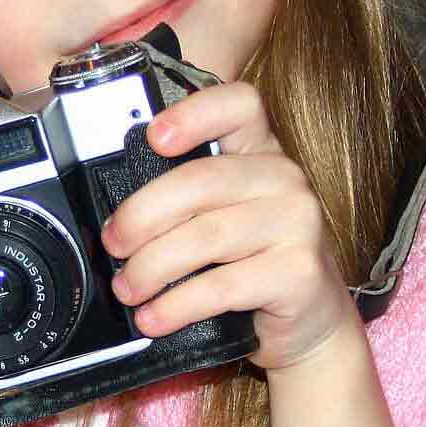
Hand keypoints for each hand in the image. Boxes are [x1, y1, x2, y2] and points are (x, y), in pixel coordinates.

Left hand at [99, 82, 361, 372]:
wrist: (312, 322)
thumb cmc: (255, 263)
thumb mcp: (227, 216)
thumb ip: (188, 198)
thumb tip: (115, 217)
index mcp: (262, 152)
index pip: (240, 105)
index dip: (194, 113)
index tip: (153, 138)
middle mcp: (285, 180)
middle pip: (199, 181)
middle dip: (141, 216)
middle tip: (113, 244)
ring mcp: (298, 224)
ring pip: (205, 237)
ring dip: (151, 268)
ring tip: (127, 289)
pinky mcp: (300, 274)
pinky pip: (222, 286)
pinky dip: (176, 305)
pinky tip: (154, 317)